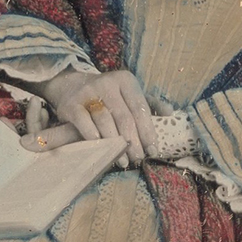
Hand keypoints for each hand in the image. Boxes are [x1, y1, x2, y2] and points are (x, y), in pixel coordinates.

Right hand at [36, 68, 156, 164]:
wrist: (72, 86)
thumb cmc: (109, 95)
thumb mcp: (130, 93)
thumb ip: (150, 103)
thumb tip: (170, 113)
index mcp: (125, 81)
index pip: (140, 108)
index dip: (148, 131)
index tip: (153, 150)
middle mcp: (107, 83)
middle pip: (124, 117)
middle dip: (133, 142)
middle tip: (139, 159)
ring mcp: (88, 93)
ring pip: (105, 121)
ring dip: (115, 144)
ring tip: (124, 161)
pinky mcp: (71, 105)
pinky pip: (84, 123)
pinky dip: (93, 137)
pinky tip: (101, 148)